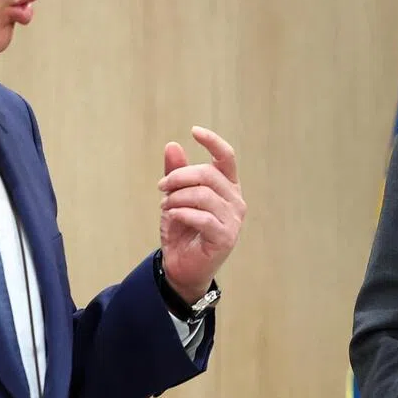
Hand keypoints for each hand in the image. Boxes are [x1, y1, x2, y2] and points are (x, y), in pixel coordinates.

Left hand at [158, 127, 245, 302]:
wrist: (181, 266)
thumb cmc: (182, 230)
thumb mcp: (175, 197)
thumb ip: (176, 173)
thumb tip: (173, 145)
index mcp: (227, 187)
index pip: (226, 157)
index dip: (212, 142)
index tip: (194, 131)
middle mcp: (235, 200)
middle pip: (208, 174)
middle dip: (179, 176)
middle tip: (161, 187)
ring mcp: (233, 219)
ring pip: (203, 194)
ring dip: (177, 197)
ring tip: (167, 206)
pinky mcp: (225, 237)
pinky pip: (201, 217)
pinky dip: (181, 213)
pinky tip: (172, 216)